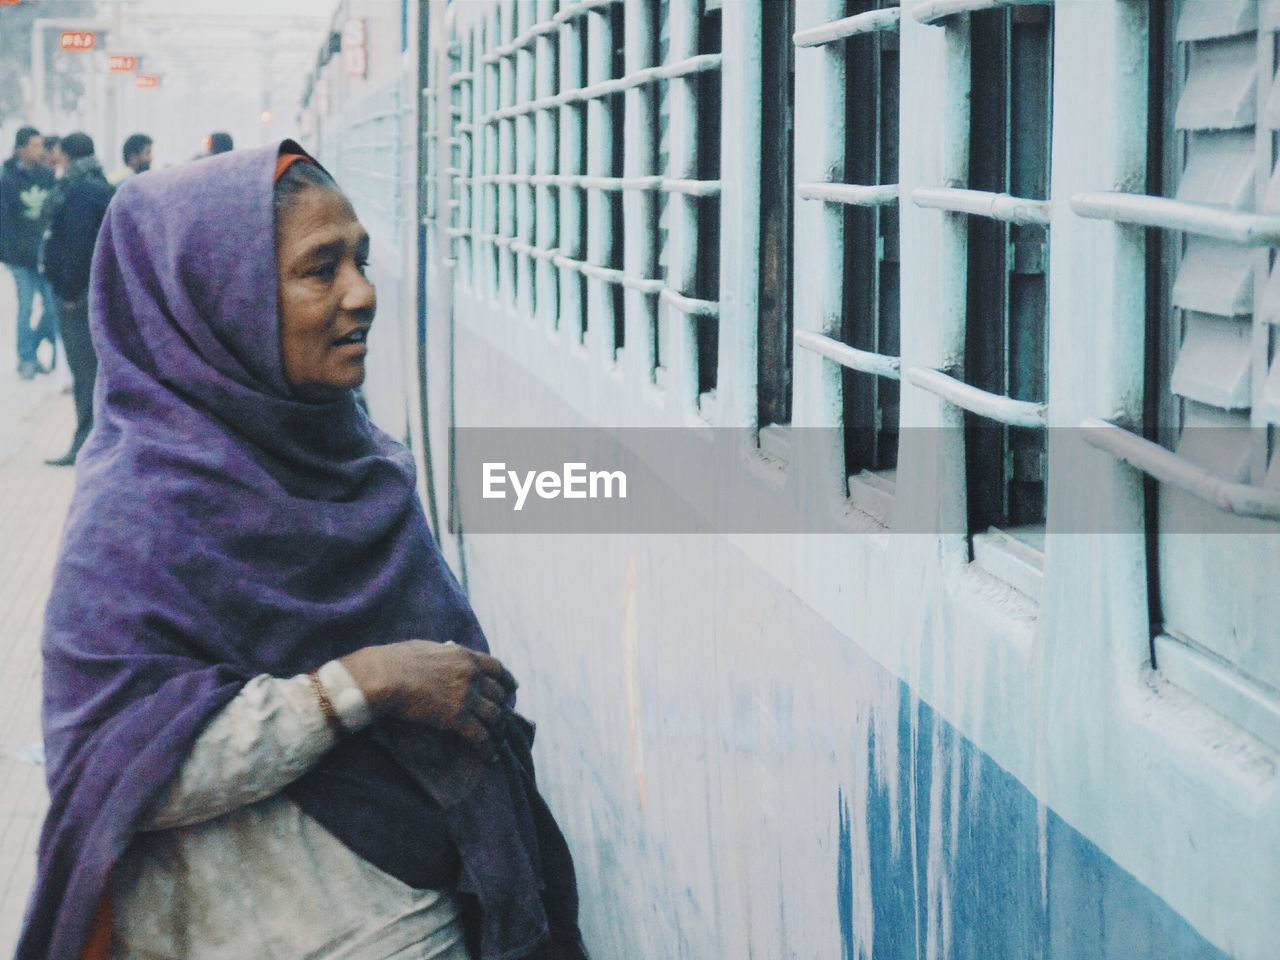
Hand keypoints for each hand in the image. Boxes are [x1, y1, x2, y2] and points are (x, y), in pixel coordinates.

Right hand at [340, 640, 517, 756]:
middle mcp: (471, 675)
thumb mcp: (427, 648)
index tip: (513, 688)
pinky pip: (481, 736)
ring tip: (498, 740)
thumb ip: (444, 653)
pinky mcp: (457, 719)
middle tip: (502, 719)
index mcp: (465, 656)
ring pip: (495, 716)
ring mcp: (466, 697)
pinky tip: (489, 756)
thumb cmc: (396, 660)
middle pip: (499, 694)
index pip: (497, 667)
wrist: (385, 676)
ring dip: (498, 730)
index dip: (508, 680)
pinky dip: (488, 747)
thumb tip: (447, 652)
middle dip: (503, 708)